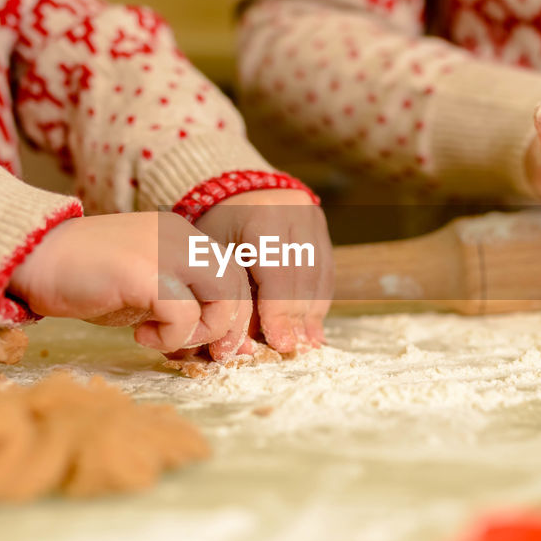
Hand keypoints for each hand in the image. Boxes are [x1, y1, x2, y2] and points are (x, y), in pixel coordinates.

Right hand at [8, 212, 251, 358]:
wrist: (33, 258)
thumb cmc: (86, 277)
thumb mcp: (146, 288)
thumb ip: (182, 303)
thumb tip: (219, 340)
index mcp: (185, 236)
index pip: (236, 273)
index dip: (236, 314)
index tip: (220, 346)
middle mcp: (183, 236)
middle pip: (237, 284)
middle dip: (228, 326)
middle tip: (204, 353)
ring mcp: (166, 250)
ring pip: (222, 295)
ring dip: (201, 331)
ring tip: (164, 338)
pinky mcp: (145, 272)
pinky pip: (184, 312)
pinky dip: (171, 336)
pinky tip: (141, 336)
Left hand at [193, 188, 332, 352]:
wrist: (233, 193)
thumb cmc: (217, 229)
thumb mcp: (215, 259)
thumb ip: (233, 297)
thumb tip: (251, 344)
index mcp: (261, 216)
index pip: (277, 273)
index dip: (279, 312)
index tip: (280, 343)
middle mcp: (292, 210)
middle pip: (302, 275)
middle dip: (297, 316)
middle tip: (295, 347)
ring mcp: (310, 214)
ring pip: (319, 272)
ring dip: (313, 310)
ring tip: (308, 341)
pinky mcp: (320, 222)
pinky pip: (325, 266)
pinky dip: (319, 296)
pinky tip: (313, 320)